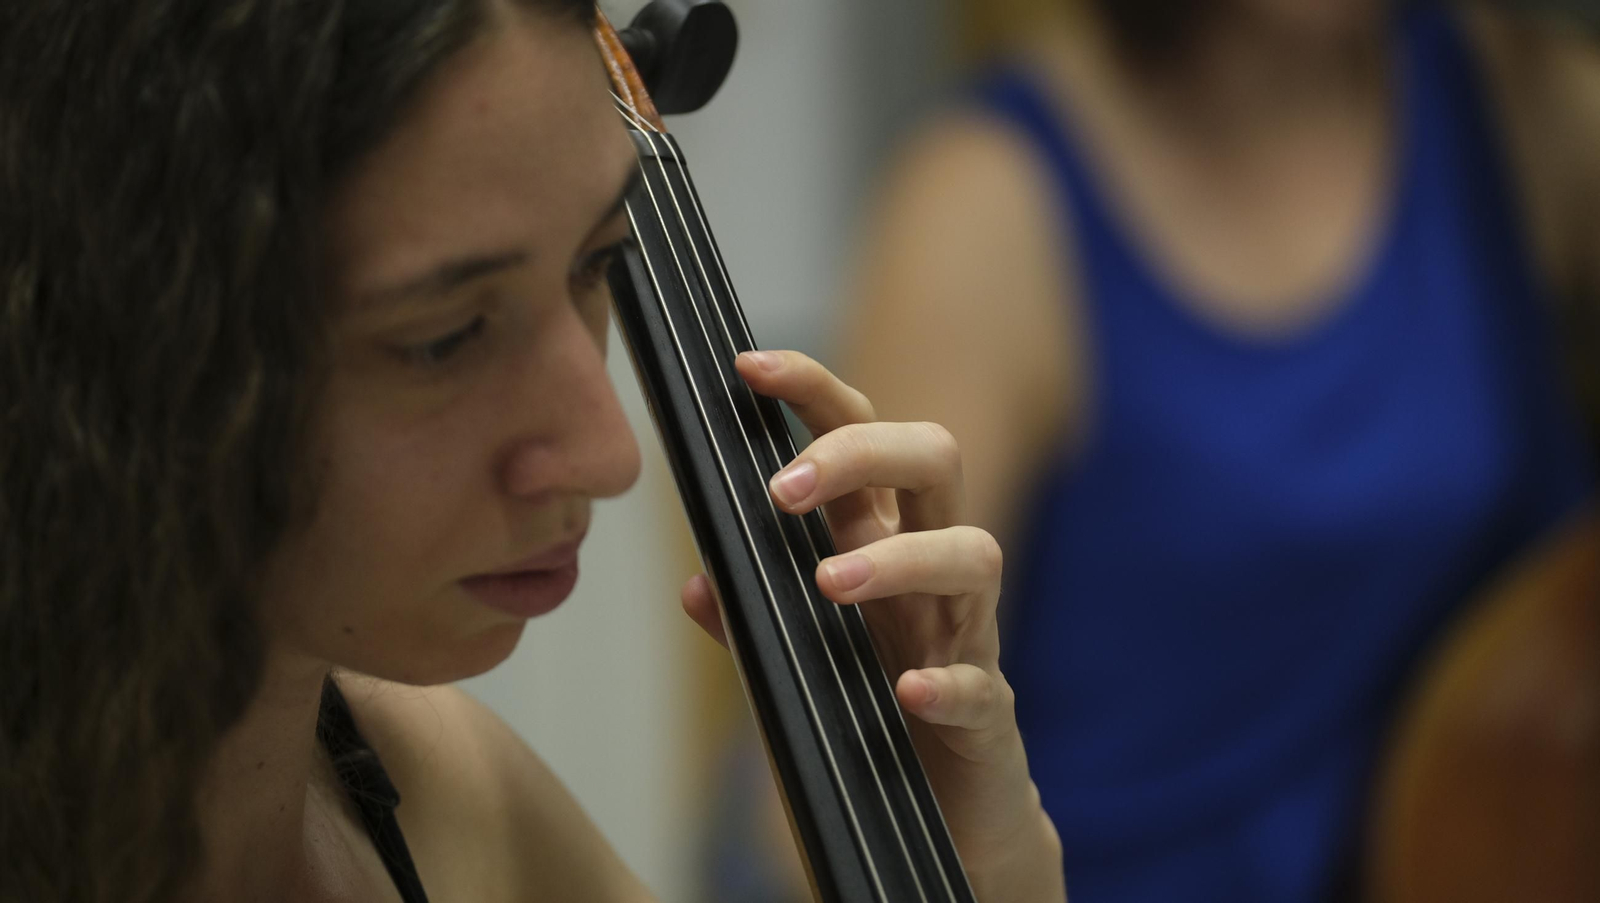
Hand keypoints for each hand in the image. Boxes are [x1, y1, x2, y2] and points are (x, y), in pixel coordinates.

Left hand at [680, 350, 1064, 902]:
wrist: (943, 825)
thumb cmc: (867, 722)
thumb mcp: (795, 666)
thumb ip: (749, 625)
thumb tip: (696, 585)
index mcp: (880, 542)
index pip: (862, 436)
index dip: (813, 391)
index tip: (749, 367)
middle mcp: (931, 573)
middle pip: (936, 460)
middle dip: (862, 452)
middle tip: (783, 489)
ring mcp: (966, 638)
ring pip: (973, 556)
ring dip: (900, 558)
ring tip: (828, 585)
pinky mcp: (988, 716)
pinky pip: (982, 685)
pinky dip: (946, 682)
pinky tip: (904, 691)